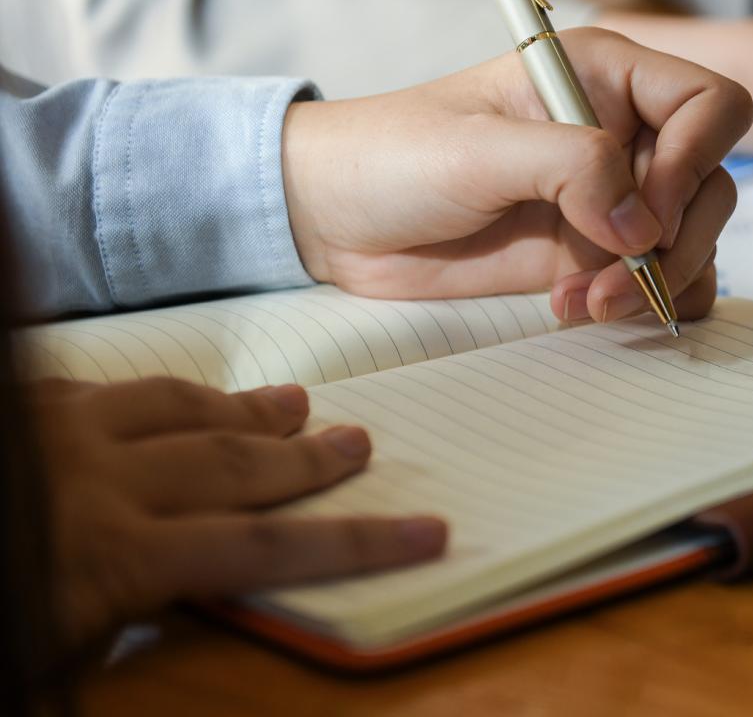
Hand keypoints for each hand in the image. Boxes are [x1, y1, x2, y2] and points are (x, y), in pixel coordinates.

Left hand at [33, 378, 444, 653]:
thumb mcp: (47, 649)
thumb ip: (124, 617)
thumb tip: (188, 591)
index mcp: (116, 555)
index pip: (266, 549)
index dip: (356, 542)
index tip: (428, 532)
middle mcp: (103, 478)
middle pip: (234, 463)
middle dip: (307, 458)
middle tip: (358, 443)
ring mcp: (61, 431)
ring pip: (176, 405)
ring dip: (242, 409)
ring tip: (291, 402)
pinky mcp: (25, 404)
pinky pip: (106, 387)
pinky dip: (156, 395)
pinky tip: (173, 396)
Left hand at [282, 29, 752, 323]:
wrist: (335, 218)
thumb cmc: (392, 155)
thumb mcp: (476, 150)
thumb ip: (569, 167)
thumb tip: (642, 223)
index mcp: (606, 77)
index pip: (710, 105)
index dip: (697, 158)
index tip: (644, 210)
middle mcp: (623, 133)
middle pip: (713, 184)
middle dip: (675, 241)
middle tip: (612, 275)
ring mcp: (614, 198)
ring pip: (695, 240)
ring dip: (656, 282)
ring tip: (584, 302)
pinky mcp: (598, 253)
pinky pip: (665, 283)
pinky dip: (643, 305)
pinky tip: (579, 308)